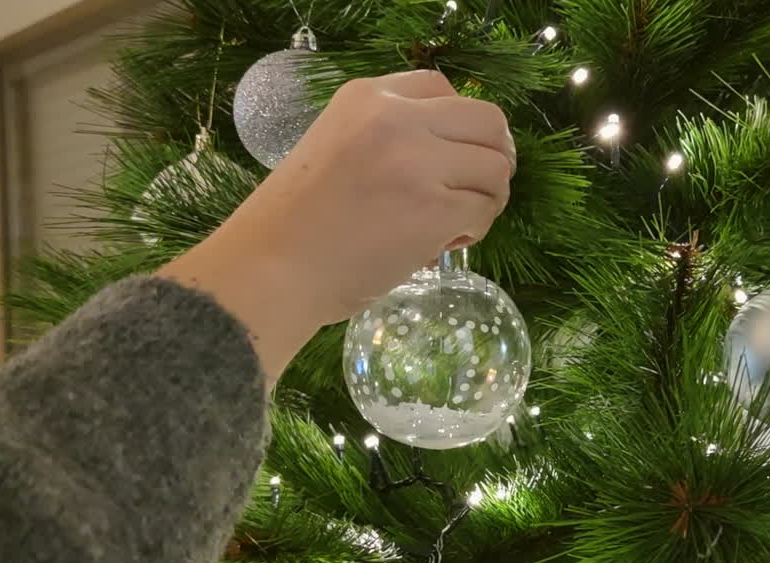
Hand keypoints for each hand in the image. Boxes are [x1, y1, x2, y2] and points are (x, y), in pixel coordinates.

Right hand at [158, 70, 514, 383]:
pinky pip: (486, 210)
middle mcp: (397, 118)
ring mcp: (419, 161)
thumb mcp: (336, 146)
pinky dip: (475, 230)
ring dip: (487, 199)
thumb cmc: (297, 223)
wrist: (273, 268)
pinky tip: (443, 244)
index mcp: (368, 97)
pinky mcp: (436, 207)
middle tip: (475, 192)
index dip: (459, 126)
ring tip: (453, 224)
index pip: (442, 88)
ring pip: (497, 167)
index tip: (451, 157)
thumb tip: (453, 154)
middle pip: (487, 120)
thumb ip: (387, 137)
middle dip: (492, 158)